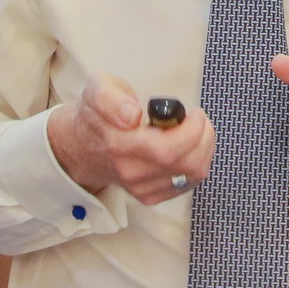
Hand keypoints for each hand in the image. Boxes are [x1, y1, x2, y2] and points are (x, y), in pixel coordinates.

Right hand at [47, 73, 215, 204]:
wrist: (83, 147)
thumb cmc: (97, 114)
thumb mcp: (98, 90)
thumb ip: (110, 98)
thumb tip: (131, 115)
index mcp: (120, 144)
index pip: (166, 150)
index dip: (190, 131)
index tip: (191, 111)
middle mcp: (131, 171)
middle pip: (186, 163)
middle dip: (203, 135)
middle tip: (197, 117)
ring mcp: (141, 188)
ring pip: (192, 174)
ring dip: (204, 148)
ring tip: (196, 129)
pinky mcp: (150, 196)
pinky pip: (189, 182)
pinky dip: (199, 161)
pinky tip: (189, 146)